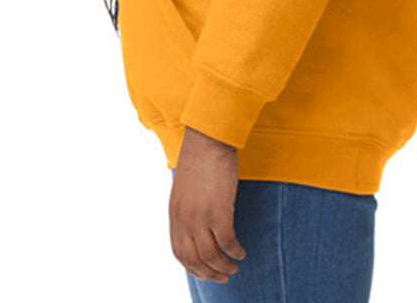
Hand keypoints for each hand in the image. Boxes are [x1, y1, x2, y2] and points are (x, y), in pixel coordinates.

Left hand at [169, 125, 246, 284]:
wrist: (207, 139)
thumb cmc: (200, 158)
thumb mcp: (186, 188)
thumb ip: (188, 208)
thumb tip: (198, 224)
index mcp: (174, 214)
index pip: (179, 252)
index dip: (193, 267)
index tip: (206, 272)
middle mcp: (184, 219)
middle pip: (194, 259)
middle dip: (209, 273)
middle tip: (224, 278)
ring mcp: (200, 216)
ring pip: (211, 255)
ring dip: (223, 266)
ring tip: (234, 268)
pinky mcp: (218, 210)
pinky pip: (227, 242)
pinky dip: (235, 251)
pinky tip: (241, 252)